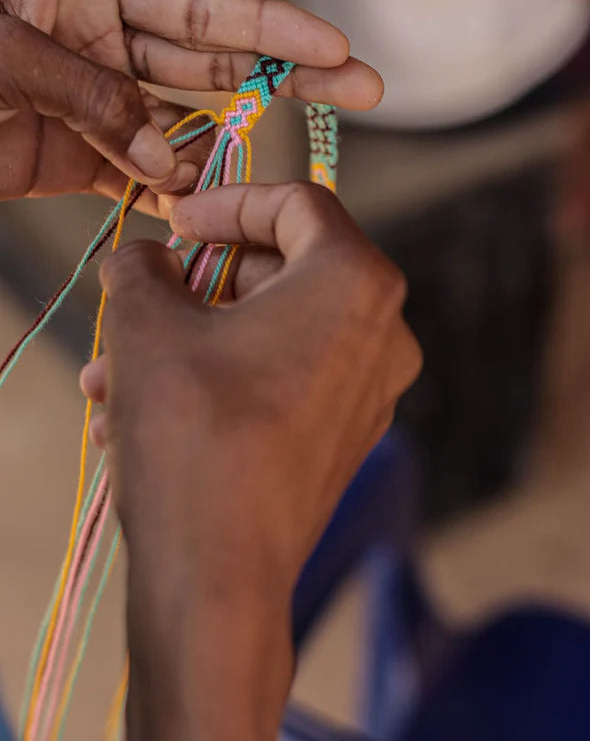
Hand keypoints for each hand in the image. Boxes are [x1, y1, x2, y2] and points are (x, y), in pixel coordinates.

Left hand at [0, 0, 382, 212]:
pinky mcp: (83, 154)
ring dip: (215, 159)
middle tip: (362, 89)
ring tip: (242, 187)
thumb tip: (171, 164)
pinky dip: (170, 196)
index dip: (274, 29)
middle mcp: (105, 35)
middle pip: (215, 60)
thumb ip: (95, 98)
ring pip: (182, 127)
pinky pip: (142, 174)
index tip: (335, 47)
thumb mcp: (4, 55)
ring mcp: (99, 98)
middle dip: (287, 79)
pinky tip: (200, 213)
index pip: (201, 5)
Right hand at [80, 182, 420, 739]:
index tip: (176, 221)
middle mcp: (383, 331)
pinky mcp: (345, 437)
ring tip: (114, 370)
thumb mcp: (146, 325)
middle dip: (200, 281)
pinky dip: (220, 378)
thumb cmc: (192, 434)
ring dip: (194, 338)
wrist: (219, 576)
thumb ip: (143, 267)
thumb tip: (147, 257)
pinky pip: (280, 380)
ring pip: (270, 332)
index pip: (297, 202)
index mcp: (354, 281)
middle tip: (141, 295)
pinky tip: (148, 408)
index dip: (229, 200)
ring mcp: (370, 390)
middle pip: (283, 269)